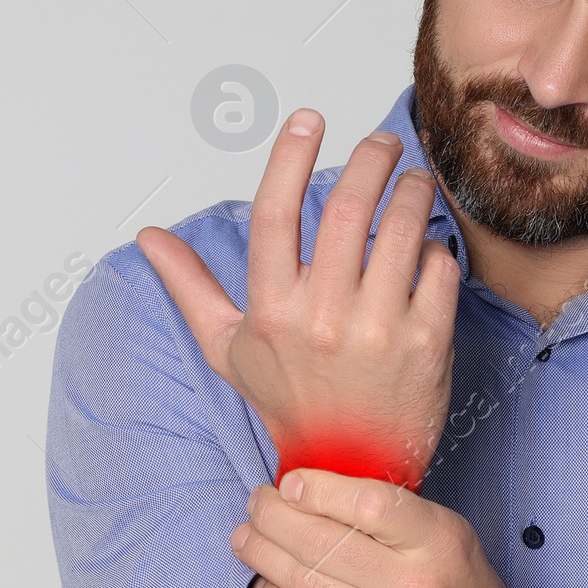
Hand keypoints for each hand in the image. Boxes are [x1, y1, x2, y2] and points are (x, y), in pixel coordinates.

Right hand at [137, 111, 459, 489]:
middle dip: (369, 159)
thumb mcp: (230, 349)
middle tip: (380, 144)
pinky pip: (438, 268)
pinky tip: (428, 246)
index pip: (276, 213)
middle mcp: (323, 319)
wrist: (350, 469)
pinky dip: (436, 246)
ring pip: (401, 229)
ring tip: (411, 182)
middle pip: (347, 208)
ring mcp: (377, 331)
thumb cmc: (291, 404)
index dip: (290, 156)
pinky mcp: (426, 344)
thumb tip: (149, 240)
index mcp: (272, 311)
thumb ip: (191, 289)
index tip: (309, 119)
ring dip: (411, 191)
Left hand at [235, 468, 528, 587]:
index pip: (368, 503)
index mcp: (440, 542)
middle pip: (323, 543)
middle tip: (257, 504)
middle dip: (274, 517)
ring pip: (304, 583)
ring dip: (262, 555)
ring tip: (247, 537)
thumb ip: (392, 512)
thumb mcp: (447, 535)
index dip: (318, 489)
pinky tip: (264, 583)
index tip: (291, 482)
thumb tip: (310, 487)